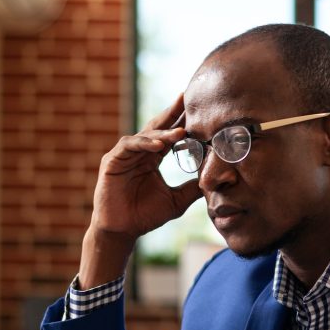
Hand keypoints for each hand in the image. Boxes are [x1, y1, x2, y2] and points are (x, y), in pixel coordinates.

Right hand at [78, 95, 202, 286]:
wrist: (122, 232)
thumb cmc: (145, 216)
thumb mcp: (177, 201)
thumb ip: (193, 188)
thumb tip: (217, 180)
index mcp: (152, 157)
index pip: (170, 134)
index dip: (183, 122)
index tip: (201, 110)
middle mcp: (139, 152)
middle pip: (158, 126)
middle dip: (173, 112)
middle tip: (188, 98)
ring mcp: (124, 154)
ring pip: (146, 135)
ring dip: (164, 132)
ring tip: (182, 130)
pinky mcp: (112, 160)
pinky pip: (130, 145)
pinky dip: (145, 143)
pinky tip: (160, 144)